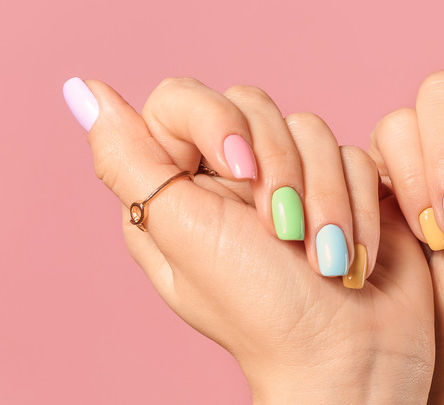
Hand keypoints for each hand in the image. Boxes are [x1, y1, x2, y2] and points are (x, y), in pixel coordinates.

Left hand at [64, 77, 434, 403]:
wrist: (349, 354)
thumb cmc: (262, 310)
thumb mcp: (184, 235)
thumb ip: (129, 161)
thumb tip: (82, 91)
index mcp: (180, 187)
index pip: (181, 100)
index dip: (216, 121)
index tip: (240, 171)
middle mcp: (234, 176)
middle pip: (254, 106)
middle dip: (282, 170)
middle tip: (284, 233)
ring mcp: (294, 178)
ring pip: (312, 129)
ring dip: (326, 200)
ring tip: (325, 258)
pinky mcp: (345, 185)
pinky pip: (355, 155)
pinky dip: (359, 208)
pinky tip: (353, 254)